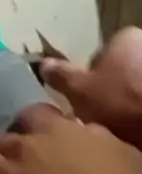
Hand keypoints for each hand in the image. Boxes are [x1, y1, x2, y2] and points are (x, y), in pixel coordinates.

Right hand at [41, 27, 141, 148]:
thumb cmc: (124, 100)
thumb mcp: (83, 91)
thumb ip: (63, 76)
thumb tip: (43, 64)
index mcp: (123, 37)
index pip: (100, 55)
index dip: (92, 79)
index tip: (88, 102)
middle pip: (123, 70)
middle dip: (115, 91)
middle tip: (105, 120)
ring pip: (139, 88)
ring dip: (133, 105)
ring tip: (125, 133)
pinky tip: (140, 135)